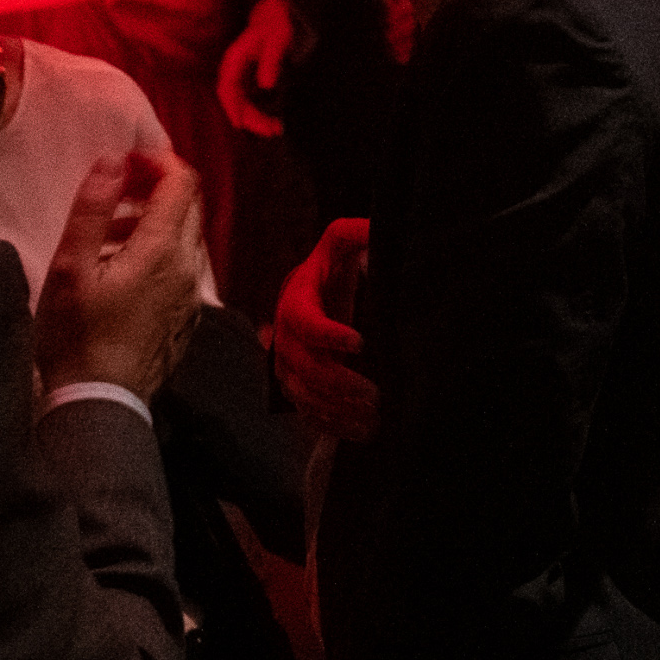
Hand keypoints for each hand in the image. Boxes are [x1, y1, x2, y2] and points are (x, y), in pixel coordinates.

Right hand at [31, 149, 203, 402]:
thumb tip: (113, 159)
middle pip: (188, 205)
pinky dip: (159, 252)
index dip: (155, 160)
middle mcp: (189, 267)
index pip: (181, 181)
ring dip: (152, 222)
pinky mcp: (187, 317)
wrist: (100, 403)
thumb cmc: (76, 334)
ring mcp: (193, 295)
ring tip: (107, 236)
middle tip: (112, 195)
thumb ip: (93, 209)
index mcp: (164, 249)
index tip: (123, 163)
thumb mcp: (70, 267)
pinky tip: (123, 272)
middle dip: (154, 187)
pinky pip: (182, 267)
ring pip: (185, 237)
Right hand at [217, 0, 301, 137]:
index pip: (226, 87)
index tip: (239, 124)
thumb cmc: (275, 28)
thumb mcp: (277, 41)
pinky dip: (258, 114)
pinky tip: (272, 123)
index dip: (231, 106)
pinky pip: (248, 103)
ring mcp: (239, 78)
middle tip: (270, 131)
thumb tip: (266, 87)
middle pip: (234, 100)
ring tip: (275, 130)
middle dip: (249, 118)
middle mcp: (232, 70)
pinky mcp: (246, 83)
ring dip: (255, 120)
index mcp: (234, 59)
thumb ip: (271, 61)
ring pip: (241, 105)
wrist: (274, 19)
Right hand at [273, 217, 379, 442]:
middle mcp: (284, 338)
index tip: (360, 342)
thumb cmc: (330, 266)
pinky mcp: (295, 387)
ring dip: (336, 410)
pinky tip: (365, 432)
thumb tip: (375, 227)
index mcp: (295, 301)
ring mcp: (287, 367)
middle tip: (375, 393)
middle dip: (337, 383)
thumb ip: (355, 231)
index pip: (305, 323)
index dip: (329, 334)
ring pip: (302, 396)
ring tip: (374, 416)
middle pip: (303, 367)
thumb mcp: (340, 242)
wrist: (311, 293)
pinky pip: (306, 413)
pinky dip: (333, 426)